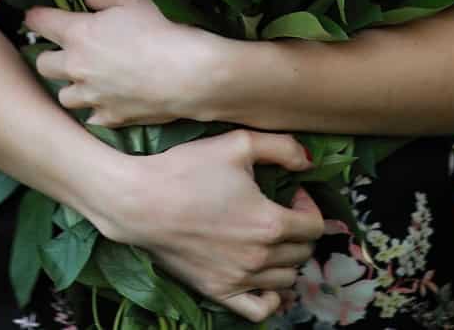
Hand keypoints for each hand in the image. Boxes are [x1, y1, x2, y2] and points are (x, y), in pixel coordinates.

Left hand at [23, 0, 229, 126]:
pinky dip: (96, 108)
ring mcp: (91, 97)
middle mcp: (76, 67)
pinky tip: (110, 99)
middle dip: (51, 55)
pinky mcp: (109, 118)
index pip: (39, 22)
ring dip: (73, 86)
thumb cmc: (161, 28)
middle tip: (68, 50)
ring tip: (89, 79)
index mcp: (77, 33)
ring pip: (64, 95)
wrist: (189, 73)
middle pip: (43, 64)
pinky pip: (91, 116)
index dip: (36, 16)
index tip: (40, 16)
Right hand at [93, 129, 324, 321]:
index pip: (314, 226)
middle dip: (300, 231)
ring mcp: (238, 278)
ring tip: (271, 241)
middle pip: (302, 253)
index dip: (309, 206)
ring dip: (287, 259)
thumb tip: (308, 162)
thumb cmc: (186, 170)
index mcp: (270, 222)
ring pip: (286, 280)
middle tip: (282, 213)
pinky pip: (259, 310)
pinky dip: (271, 299)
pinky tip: (265, 279)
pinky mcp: (217, 291)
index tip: (293, 194)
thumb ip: (282, 148)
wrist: (139, 202)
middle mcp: (259, 257)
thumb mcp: (238, 144)